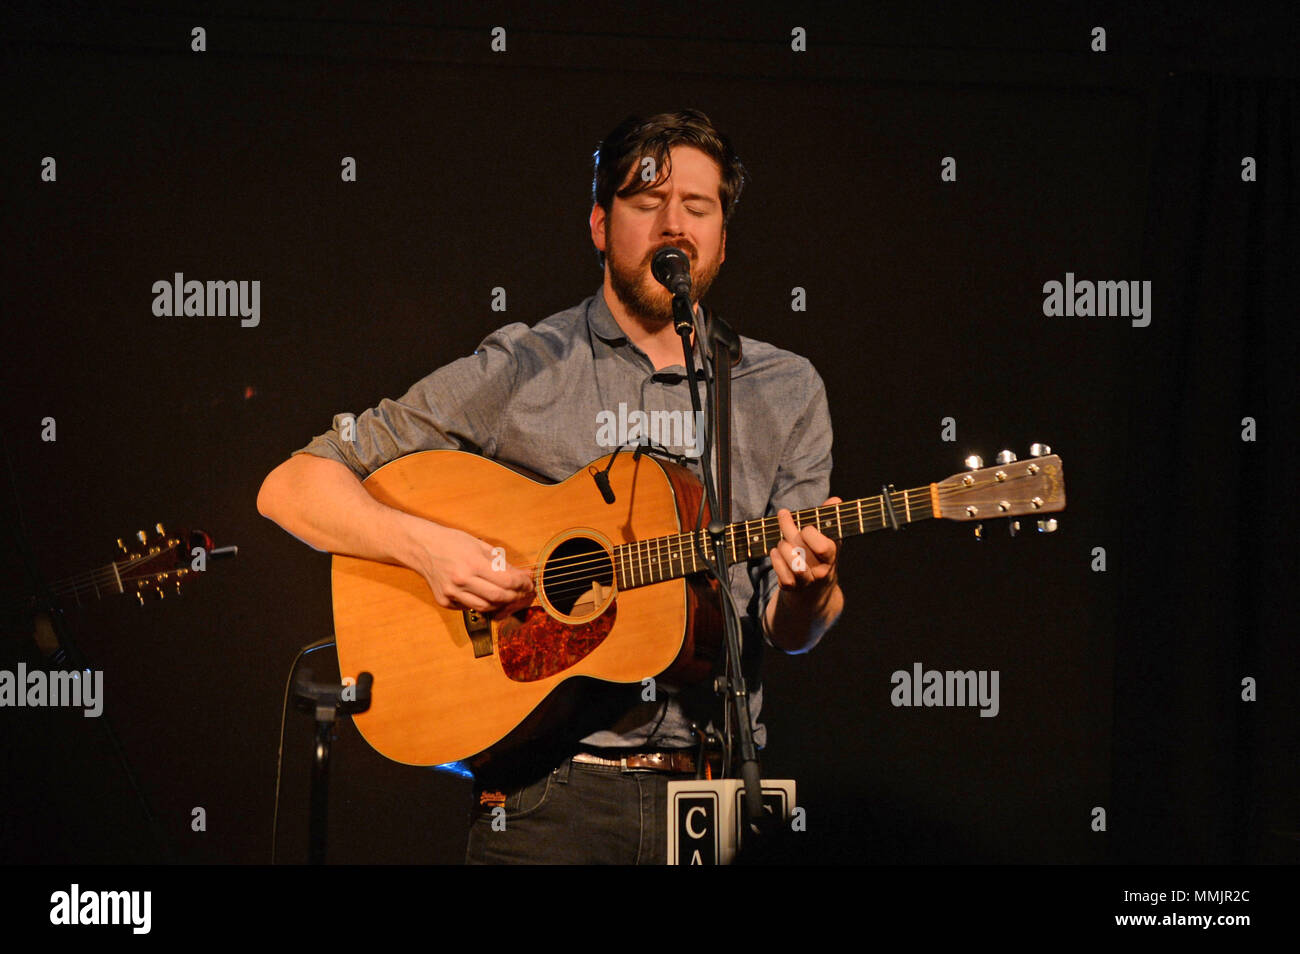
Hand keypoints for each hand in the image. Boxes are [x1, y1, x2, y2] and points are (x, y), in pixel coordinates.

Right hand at [407, 521, 534, 619]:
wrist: (421, 547)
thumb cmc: (451, 542)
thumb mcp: (479, 545)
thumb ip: (501, 563)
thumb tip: (521, 575)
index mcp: (472, 563)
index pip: (506, 581)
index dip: (522, 584)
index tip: (528, 582)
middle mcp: (461, 580)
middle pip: (498, 597)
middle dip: (515, 596)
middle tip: (522, 592)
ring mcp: (451, 593)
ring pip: (485, 608)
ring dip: (500, 603)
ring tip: (507, 595)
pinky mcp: (444, 602)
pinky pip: (469, 608)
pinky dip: (481, 603)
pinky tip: (484, 594)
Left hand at [769, 496, 840, 607]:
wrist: (814, 589)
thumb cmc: (819, 556)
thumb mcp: (827, 538)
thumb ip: (829, 518)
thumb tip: (835, 500)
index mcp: (831, 556)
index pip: (823, 546)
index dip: (811, 534)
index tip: (806, 526)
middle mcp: (821, 571)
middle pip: (802, 548)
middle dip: (789, 528)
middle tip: (783, 515)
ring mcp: (806, 581)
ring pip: (792, 562)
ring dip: (783, 547)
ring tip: (782, 541)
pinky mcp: (791, 587)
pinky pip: (782, 574)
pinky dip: (776, 560)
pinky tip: (775, 553)